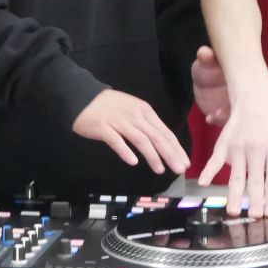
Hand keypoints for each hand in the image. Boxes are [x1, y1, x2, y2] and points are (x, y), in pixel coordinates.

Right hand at [72, 90, 190, 174]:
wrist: (83, 97)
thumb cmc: (110, 107)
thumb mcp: (133, 110)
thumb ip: (146, 125)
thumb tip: (162, 142)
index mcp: (145, 111)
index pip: (164, 132)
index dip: (176, 148)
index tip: (185, 162)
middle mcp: (135, 116)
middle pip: (156, 136)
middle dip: (170, 154)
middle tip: (179, 169)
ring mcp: (119, 121)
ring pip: (140, 139)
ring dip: (152, 155)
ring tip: (160, 169)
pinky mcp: (103, 127)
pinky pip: (116, 140)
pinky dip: (125, 151)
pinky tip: (133, 162)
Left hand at [192, 45, 267, 125]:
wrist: (202, 86)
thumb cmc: (209, 69)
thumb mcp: (206, 62)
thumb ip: (206, 57)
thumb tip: (203, 52)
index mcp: (249, 77)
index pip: (266, 79)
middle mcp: (249, 93)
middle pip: (261, 100)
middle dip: (258, 106)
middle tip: (243, 108)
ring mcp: (241, 107)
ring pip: (245, 115)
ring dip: (234, 115)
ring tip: (218, 112)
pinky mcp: (231, 119)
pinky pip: (230, 124)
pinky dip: (220, 121)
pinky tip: (209, 118)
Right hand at [197, 79, 267, 216]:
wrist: (255, 98)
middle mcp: (258, 149)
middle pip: (256, 180)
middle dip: (254, 200)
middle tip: (253, 216)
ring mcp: (239, 147)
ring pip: (236, 175)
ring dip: (234, 194)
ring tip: (233, 211)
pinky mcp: (224, 144)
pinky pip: (215, 160)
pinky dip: (208, 171)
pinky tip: (203, 183)